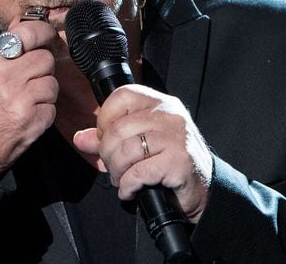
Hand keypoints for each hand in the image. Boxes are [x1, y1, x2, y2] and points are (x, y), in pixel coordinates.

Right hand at [0, 20, 62, 175]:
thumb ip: (4, 44)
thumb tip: (21, 20)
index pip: (27, 33)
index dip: (44, 31)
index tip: (49, 35)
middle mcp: (6, 77)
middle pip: (46, 58)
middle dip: (43, 67)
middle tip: (30, 78)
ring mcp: (21, 99)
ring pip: (52, 83)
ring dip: (44, 91)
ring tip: (27, 98)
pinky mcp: (33, 120)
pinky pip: (52, 107)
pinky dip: (44, 112)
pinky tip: (27, 115)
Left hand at [73, 84, 212, 222]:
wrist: (206, 189)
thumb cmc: (171, 162)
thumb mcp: (141, 143)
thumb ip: (109, 138)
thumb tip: (80, 138)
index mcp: (160, 103)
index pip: (122, 96)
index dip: (105, 118)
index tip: (106, 138)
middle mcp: (169, 114)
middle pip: (119, 128)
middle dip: (107, 153)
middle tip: (112, 167)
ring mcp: (176, 136)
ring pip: (126, 150)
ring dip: (116, 172)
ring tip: (122, 180)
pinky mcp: (179, 161)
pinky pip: (138, 172)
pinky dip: (128, 186)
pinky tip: (131, 190)